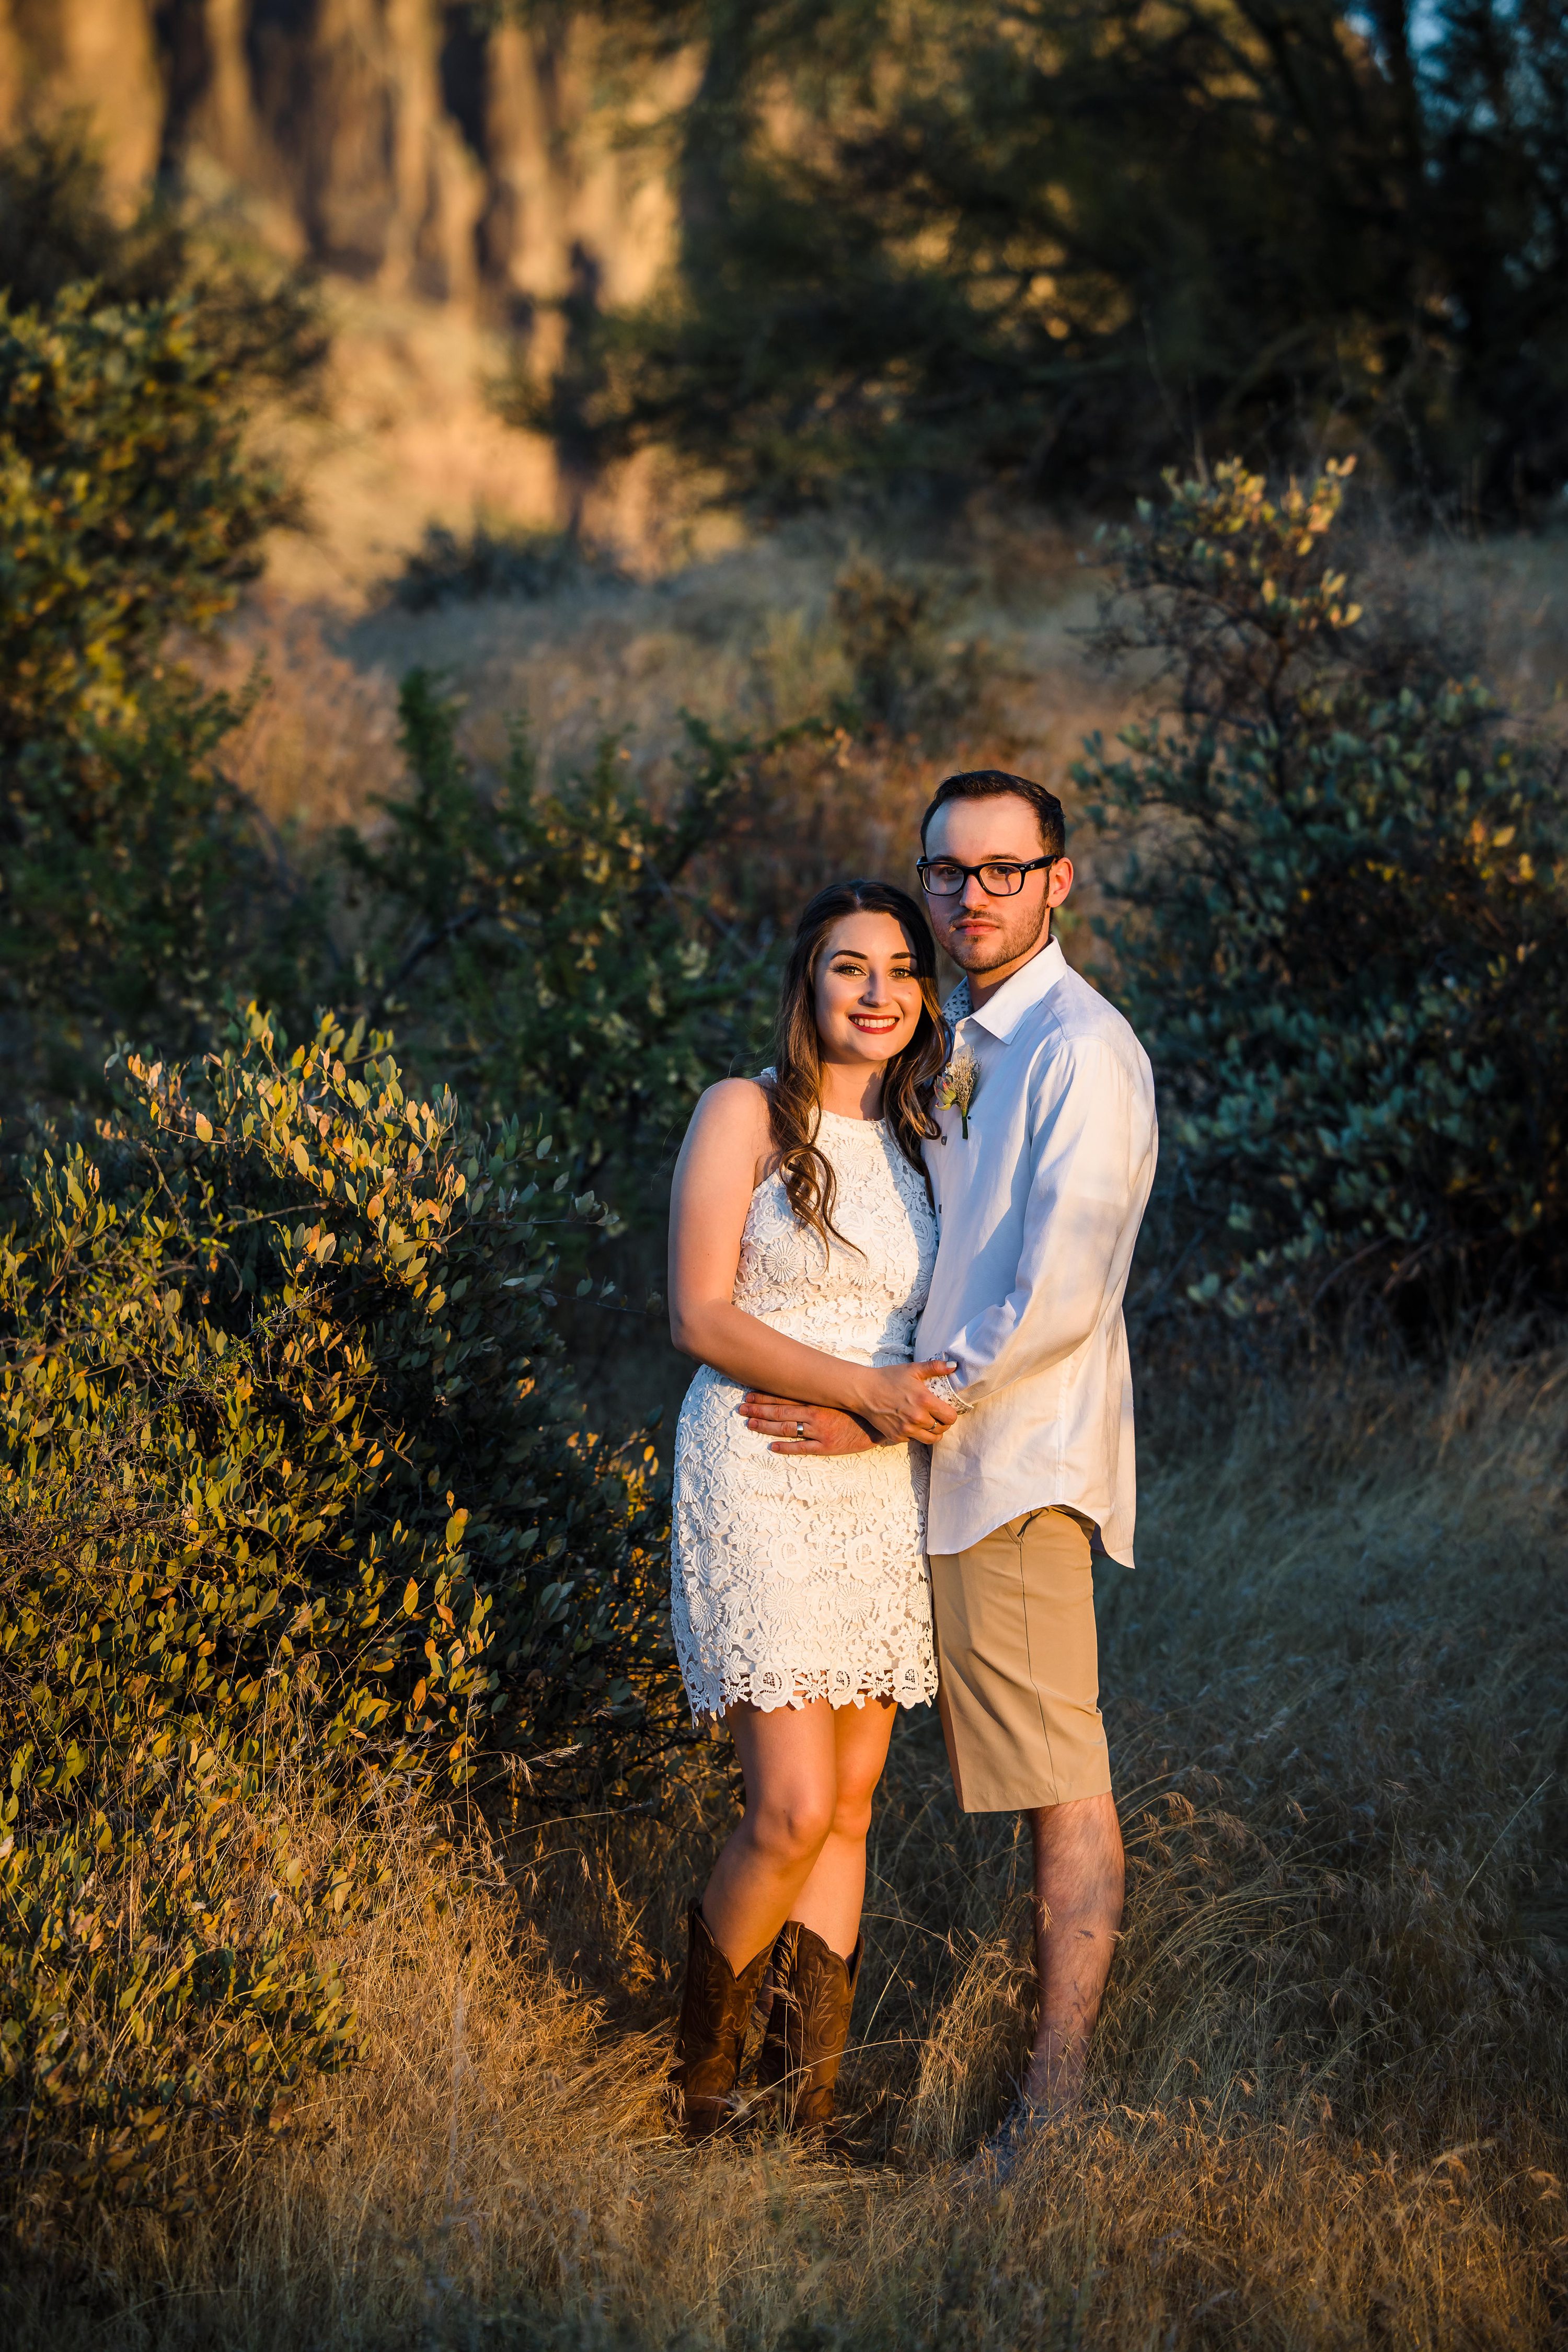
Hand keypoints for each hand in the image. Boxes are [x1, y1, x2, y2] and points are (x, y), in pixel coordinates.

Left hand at [739, 1395, 876, 1454]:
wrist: (881, 1422)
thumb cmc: (859, 1406)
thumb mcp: (839, 1393)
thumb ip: (821, 1390)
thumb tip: (803, 1380)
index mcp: (817, 1399)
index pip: (785, 1395)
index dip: (765, 1395)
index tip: (748, 1393)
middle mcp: (815, 1414)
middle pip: (780, 1411)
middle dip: (758, 1409)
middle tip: (740, 1408)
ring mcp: (819, 1432)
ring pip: (786, 1428)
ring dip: (765, 1426)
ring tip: (749, 1424)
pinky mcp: (826, 1447)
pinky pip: (802, 1448)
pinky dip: (785, 1448)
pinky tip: (772, 1447)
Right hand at [857, 1359, 960, 1445]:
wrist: (863, 1391)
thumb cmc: (888, 1378)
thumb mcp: (912, 1369)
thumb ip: (935, 1367)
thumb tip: (954, 1366)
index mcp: (924, 1401)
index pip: (951, 1417)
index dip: (952, 1414)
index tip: (946, 1410)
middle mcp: (917, 1418)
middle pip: (942, 1429)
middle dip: (943, 1423)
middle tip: (937, 1416)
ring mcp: (906, 1430)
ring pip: (931, 1439)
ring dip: (933, 1433)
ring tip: (929, 1423)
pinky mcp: (896, 1437)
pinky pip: (914, 1440)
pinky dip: (916, 1434)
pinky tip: (911, 1423)